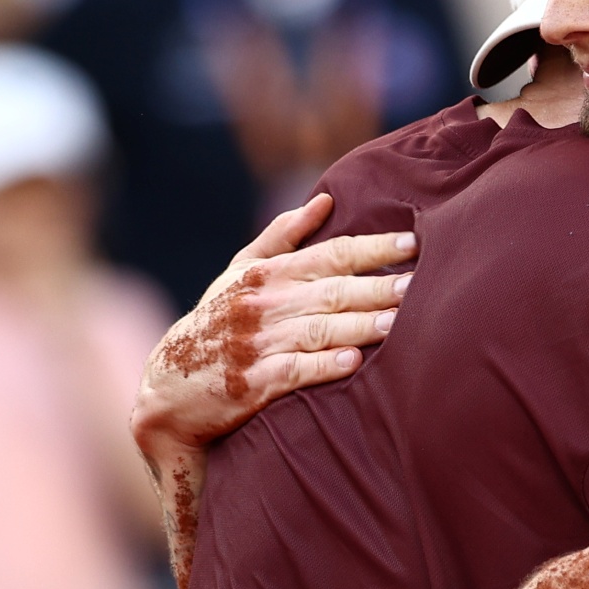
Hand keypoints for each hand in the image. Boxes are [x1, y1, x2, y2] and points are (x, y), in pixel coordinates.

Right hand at [134, 193, 414, 449]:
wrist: (169, 388)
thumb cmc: (215, 323)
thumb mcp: (239, 272)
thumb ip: (283, 234)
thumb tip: (325, 200)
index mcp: (266, 274)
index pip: (328, 255)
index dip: (371, 248)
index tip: (410, 242)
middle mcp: (262, 305)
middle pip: (331, 291)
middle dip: (378, 287)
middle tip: (419, 284)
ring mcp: (256, 345)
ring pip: (317, 330)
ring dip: (360, 325)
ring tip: (399, 322)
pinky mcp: (251, 385)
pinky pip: (292, 372)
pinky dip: (322, 366)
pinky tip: (352, 362)